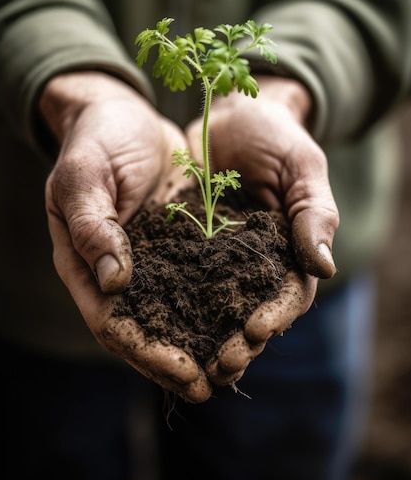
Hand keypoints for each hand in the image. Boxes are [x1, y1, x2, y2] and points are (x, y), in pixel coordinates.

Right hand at [39, 71, 210, 401]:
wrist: (122, 114)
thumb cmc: (95, 141)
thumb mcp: (84, 177)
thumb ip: (93, 226)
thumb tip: (113, 282)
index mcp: (86, 263)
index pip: (112, 323)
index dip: (147, 352)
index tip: (186, 372)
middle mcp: (119, 270)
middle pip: (148, 329)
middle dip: (181, 360)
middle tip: (219, 383)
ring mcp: (151, 258)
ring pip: (177, 311)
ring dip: (204, 338)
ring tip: (240, 362)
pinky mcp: (178, 242)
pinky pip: (200, 277)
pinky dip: (218, 300)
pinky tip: (247, 313)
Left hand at [186, 75, 338, 384]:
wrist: (227, 114)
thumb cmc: (275, 136)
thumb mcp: (301, 166)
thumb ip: (313, 213)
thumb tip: (324, 266)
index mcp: (288, 249)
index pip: (289, 294)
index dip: (276, 316)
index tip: (256, 330)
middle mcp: (253, 262)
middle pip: (250, 312)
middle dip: (239, 343)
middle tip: (220, 366)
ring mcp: (217, 257)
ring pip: (213, 307)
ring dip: (203, 337)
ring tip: (189, 364)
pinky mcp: (183, 245)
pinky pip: (176, 279)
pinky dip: (169, 305)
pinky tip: (154, 324)